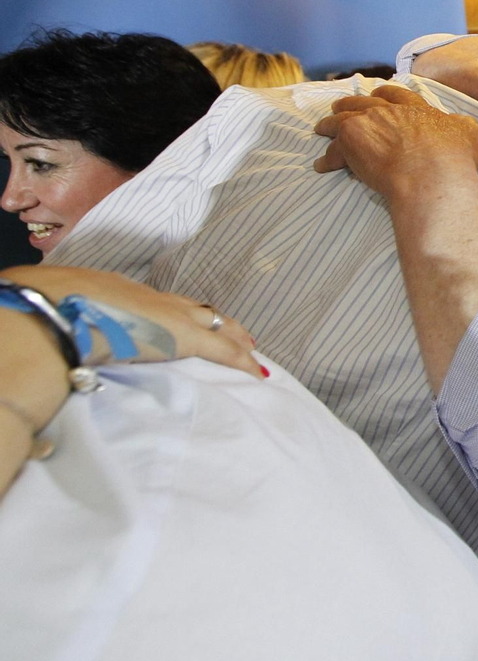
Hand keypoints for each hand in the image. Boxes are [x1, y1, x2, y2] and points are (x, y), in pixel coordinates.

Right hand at [3, 265, 260, 377]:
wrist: (49, 310)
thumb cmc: (40, 309)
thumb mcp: (52, 309)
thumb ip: (64, 322)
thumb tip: (51, 340)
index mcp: (117, 289)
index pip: (157, 302)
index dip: (176, 312)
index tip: (185, 320)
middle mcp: (147, 297)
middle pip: (193, 308)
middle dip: (216, 322)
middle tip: (236, 333)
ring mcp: (167, 314)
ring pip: (214, 323)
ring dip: (233, 338)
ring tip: (251, 350)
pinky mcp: (180, 336)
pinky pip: (221, 349)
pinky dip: (240, 360)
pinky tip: (256, 371)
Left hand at [314, 84, 477, 198]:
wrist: (431, 172)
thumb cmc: (455, 156)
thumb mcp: (472, 134)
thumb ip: (464, 127)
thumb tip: (463, 126)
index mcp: (416, 109)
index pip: (398, 95)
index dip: (386, 94)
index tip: (379, 94)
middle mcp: (389, 111)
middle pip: (363, 101)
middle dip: (351, 103)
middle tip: (340, 107)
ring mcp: (367, 123)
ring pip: (341, 119)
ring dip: (330, 123)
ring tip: (322, 128)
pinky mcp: (350, 141)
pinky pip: (332, 150)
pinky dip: (327, 158)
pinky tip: (322, 165)